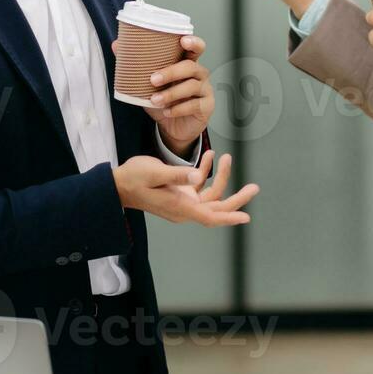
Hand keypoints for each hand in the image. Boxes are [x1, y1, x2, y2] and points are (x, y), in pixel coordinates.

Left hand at [112, 34, 211, 155]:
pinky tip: (167, 111)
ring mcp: (205, 90)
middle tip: (153, 79)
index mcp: (187, 63)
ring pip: (191, 86)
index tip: (183, 40)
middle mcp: (199, 74)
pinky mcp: (207, 106)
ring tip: (155, 100)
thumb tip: (117, 45)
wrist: (172, 128)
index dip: (193, 42)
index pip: (196, 48)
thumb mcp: (147, 84)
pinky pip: (194, 105)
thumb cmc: (164, 101)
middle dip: (171, 72)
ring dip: (171, 93)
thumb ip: (136, 66)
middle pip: (190, 66)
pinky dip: (178, 108)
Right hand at [113, 150, 258, 226]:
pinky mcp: (180, 194)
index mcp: (179, 207)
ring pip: (210, 196)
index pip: (209, 217)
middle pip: (216, 208)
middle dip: (236, 198)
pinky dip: (206, 173)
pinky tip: (209, 156)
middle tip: (254, 187)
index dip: (229, 217)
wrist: (118, 184)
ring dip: (220, 177)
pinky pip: (199, 187)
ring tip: (227, 158)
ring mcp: (183, 202)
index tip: (246, 217)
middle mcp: (184, 208)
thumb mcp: (155, 172)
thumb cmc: (133, 178)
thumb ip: (178, 174)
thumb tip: (199, 177)